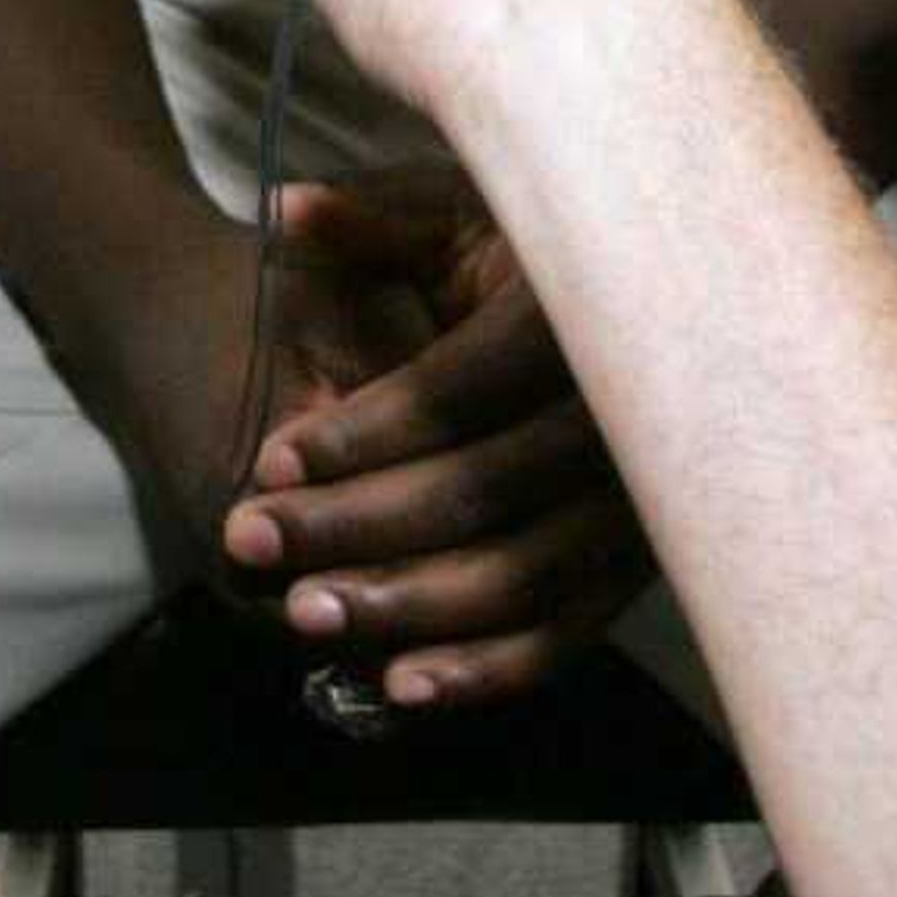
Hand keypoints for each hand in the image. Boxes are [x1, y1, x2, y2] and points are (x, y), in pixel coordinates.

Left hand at [215, 175, 655, 714]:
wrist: (636, 297)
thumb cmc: (525, 249)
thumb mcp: (456, 213)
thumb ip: (372, 223)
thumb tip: (279, 210)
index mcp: (577, 316)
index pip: (457, 391)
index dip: (360, 431)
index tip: (269, 458)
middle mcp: (626, 417)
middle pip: (480, 491)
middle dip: (356, 526)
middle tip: (252, 541)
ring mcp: (645, 502)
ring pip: (522, 576)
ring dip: (407, 607)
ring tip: (304, 613)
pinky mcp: (640, 564)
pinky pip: (566, 633)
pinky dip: (486, 669)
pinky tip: (400, 685)